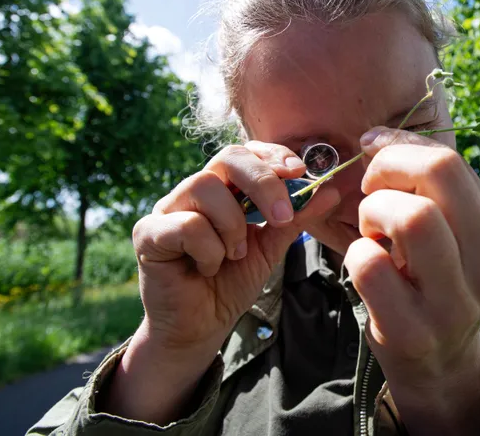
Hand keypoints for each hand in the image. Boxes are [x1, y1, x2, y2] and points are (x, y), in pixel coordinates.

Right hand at [103, 141, 339, 422]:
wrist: (201, 328)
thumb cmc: (231, 283)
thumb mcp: (271, 247)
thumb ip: (297, 218)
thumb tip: (331, 190)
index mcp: (224, 188)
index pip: (246, 151)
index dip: (273, 155)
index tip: (299, 173)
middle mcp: (193, 191)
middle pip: (227, 157)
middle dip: (263, 182)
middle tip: (283, 217)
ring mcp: (168, 209)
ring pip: (204, 186)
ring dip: (232, 224)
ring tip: (234, 255)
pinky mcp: (148, 234)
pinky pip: (185, 224)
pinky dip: (208, 248)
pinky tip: (208, 268)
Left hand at [344, 127, 479, 434]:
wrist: (438, 366)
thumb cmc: (432, 285)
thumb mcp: (451, 238)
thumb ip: (431, 192)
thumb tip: (378, 139)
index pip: (451, 162)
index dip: (401, 145)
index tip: (372, 148)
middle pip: (440, 174)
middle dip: (389, 167)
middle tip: (371, 188)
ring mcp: (454, 303)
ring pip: (410, 216)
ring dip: (374, 211)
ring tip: (371, 233)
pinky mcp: (412, 331)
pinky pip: (369, 265)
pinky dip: (354, 255)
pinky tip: (364, 266)